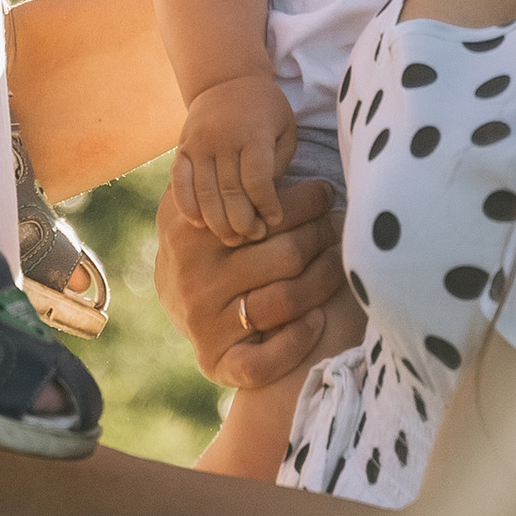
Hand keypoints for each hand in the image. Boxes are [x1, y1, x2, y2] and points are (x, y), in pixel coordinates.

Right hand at [154, 167, 351, 394]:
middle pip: (286, 253)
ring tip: (340, 261)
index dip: (308, 202)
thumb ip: (232, 182)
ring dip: (325, 279)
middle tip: (341, 226)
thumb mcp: (207, 200)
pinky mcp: (215, 361)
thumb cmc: (210, 237)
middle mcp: (194, 276)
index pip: (265, 210)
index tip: (328, 194)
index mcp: (189, 229)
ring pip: (285, 300)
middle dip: (324, 236)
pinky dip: (297, 340)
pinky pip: (263, 360)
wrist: (174, 295)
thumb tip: (289, 154)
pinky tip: (317, 319)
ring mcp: (203, 321)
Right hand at [176, 71, 298, 239]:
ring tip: (232, 238)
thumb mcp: (285, 129)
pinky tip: (199, 224)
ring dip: (217, 222)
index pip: (258, 180)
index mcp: (253, 133)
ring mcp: (198, 144)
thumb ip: (277, 164)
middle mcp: (222, 138)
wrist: (226, 81)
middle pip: (229, 191)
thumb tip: (264, 202)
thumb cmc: (265, 111)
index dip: (266, 206)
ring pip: (204, 192)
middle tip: (253, 237)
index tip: (273, 221)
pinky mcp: (182, 149)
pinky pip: (179, 183)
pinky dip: (187, 206)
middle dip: (242, 221)